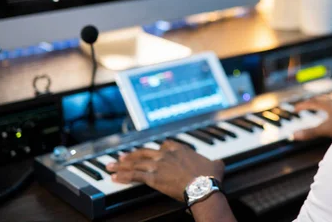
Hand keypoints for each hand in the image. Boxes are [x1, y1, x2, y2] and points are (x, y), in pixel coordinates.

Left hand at [107, 141, 223, 201]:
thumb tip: (220, 164)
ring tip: (111, 166)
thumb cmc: (210, 177)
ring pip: (136, 163)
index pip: (164, 145)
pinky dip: (123, 176)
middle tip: (122, 157)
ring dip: (121, 165)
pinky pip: (134, 176)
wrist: (203, 186)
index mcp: (180, 149)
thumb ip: (216, 162)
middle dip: (132, 155)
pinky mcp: (153, 178)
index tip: (152, 151)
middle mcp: (167, 154)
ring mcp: (159, 165)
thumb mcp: (217, 165)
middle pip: (145, 152)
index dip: (156, 149)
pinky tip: (114, 177)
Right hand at [293, 94, 331, 140]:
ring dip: (326, 103)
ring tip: (324, 106)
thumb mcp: (326, 129)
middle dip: (313, 102)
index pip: (312, 102)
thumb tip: (293, 135)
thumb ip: (311, 132)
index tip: (295, 109)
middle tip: (307, 104)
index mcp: (328, 104)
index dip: (303, 105)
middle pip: (322, 99)